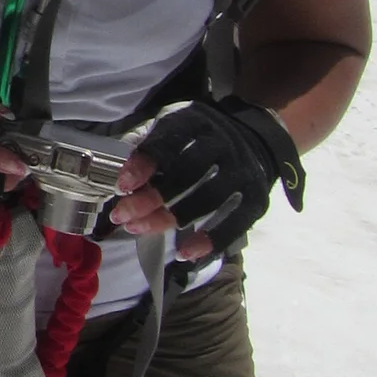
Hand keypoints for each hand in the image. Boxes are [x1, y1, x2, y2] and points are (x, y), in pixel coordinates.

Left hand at [110, 99, 301, 258]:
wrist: (258, 137)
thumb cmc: (202, 137)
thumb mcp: (177, 125)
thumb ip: (149, 144)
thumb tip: (118, 170)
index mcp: (198, 122)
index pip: (170, 141)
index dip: (145, 163)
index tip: (122, 185)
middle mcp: (224, 144)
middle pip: (188, 172)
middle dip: (153, 196)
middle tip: (123, 215)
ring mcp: (243, 171)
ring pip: (209, 197)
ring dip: (172, 217)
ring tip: (140, 230)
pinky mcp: (257, 198)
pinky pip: (235, 222)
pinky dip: (210, 240)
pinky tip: (185, 253)